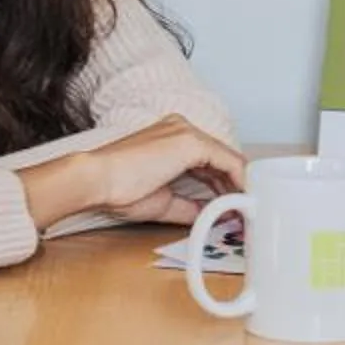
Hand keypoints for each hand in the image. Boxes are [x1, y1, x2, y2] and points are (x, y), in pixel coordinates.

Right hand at [22, 114, 244, 228]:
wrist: (98, 179)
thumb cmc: (118, 189)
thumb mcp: (163, 201)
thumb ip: (189, 206)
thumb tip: (208, 215)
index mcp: (171, 138)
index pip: (209, 162)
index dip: (224, 186)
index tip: (232, 207)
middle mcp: (181, 129)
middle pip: (221, 160)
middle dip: (234, 188)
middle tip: (244, 212)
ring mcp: (187, 133)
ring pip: (227, 159)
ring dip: (239, 186)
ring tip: (246, 210)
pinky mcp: (191, 142)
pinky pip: (227, 161)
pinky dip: (238, 181)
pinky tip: (242, 198)